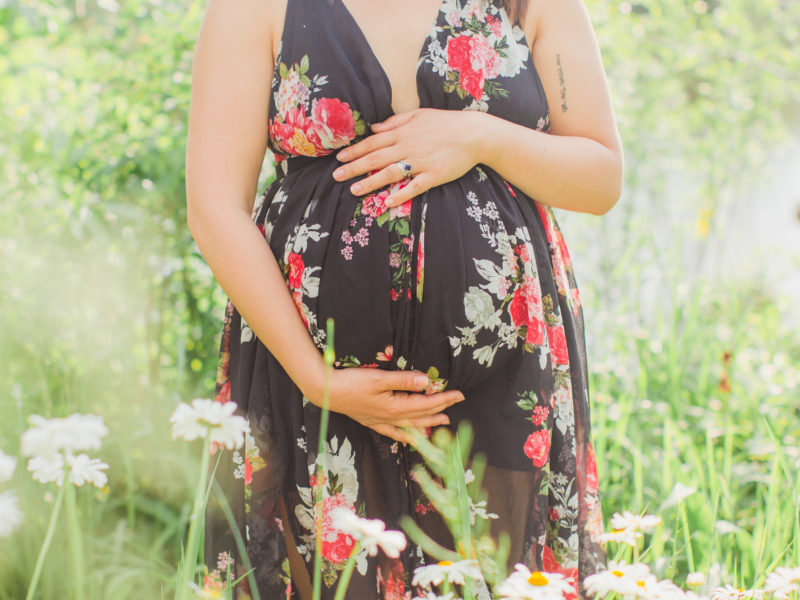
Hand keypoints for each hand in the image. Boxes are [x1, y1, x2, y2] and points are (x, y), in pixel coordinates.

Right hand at [309, 367, 465, 445]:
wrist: (326, 392)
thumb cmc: (351, 383)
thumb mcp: (379, 379)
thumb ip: (404, 380)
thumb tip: (427, 382)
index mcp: (395, 407)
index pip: (426, 403)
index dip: (444, 399)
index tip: (459, 394)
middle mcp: (390, 418)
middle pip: (422, 415)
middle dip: (441, 409)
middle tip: (457, 404)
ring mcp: (381, 421)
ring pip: (410, 426)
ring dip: (427, 423)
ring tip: (442, 422)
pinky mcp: (371, 421)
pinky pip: (394, 432)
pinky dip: (406, 435)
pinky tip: (411, 438)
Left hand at [331, 108, 489, 207]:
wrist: (475, 133)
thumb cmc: (446, 123)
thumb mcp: (419, 115)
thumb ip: (395, 122)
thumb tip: (374, 128)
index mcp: (403, 132)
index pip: (373, 142)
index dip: (355, 151)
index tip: (339, 158)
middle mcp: (408, 147)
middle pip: (376, 158)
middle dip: (354, 167)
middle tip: (336, 177)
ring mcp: (421, 162)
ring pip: (390, 173)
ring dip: (371, 182)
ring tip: (354, 190)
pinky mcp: (434, 175)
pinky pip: (414, 186)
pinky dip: (401, 194)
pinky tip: (387, 202)